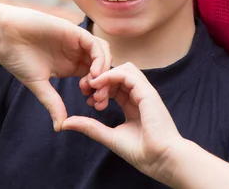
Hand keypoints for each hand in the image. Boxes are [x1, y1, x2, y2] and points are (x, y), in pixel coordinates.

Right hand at [0, 4, 111, 130]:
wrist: (3, 35)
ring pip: (103, 53)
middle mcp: (76, 53)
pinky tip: (92, 73)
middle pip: (103, 66)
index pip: (95, 78)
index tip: (93, 105)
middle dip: (105, 83)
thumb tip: (60, 127)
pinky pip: (95, 44)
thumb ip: (52, 103)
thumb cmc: (17, 57)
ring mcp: (76, 41)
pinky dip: (99, 58)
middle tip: (98, 100)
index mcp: (71, 66)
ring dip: (105, 70)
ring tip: (95, 87)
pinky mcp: (73, 31)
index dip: (99, 92)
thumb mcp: (38, 84)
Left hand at [61, 62, 184, 185]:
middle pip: (118, 74)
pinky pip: (128, 73)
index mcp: (133, 105)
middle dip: (99, 79)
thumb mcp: (109, 136)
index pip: (115, 86)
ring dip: (105, 76)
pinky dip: (111, 75)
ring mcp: (145, 92)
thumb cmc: (141, 152)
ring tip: (93, 89)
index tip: (86, 98)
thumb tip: (67, 123)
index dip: (99, 88)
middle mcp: (140, 96)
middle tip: (85, 90)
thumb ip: (90, 126)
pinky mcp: (147, 92)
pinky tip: (99, 84)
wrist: (161, 159)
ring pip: (124, 69)